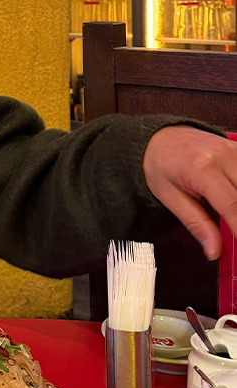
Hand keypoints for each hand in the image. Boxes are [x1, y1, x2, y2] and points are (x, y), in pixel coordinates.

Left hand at [143, 126, 236, 260]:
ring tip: (234, 220)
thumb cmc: (161, 164)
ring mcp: (234, 150)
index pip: (233, 206)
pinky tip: (235, 202)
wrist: (159, 137)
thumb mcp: (169, 197)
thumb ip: (195, 224)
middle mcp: (223, 156)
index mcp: (202, 169)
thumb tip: (213, 250)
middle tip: (235, 235)